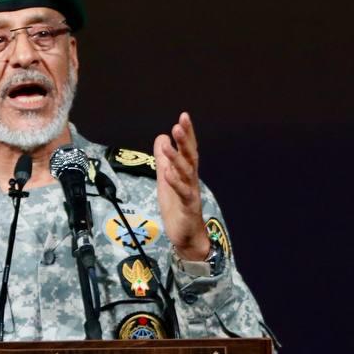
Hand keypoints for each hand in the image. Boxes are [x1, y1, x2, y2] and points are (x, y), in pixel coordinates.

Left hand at [154, 112, 211, 261]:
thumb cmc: (178, 207)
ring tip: (168, 144)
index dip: (187, 134)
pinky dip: (175, 182)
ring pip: (186, 172)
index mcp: (186, 172)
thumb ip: (164, 159)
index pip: (188, 149)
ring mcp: (190, 192)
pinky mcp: (187, 207)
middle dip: (185, 140)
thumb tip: (161, 137)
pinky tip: (167, 172)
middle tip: (179, 123)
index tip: (184, 116)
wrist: (187, 236)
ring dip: (177, 157)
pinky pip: (182, 193)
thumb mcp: (166, 179)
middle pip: (190, 156)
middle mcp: (191, 179)